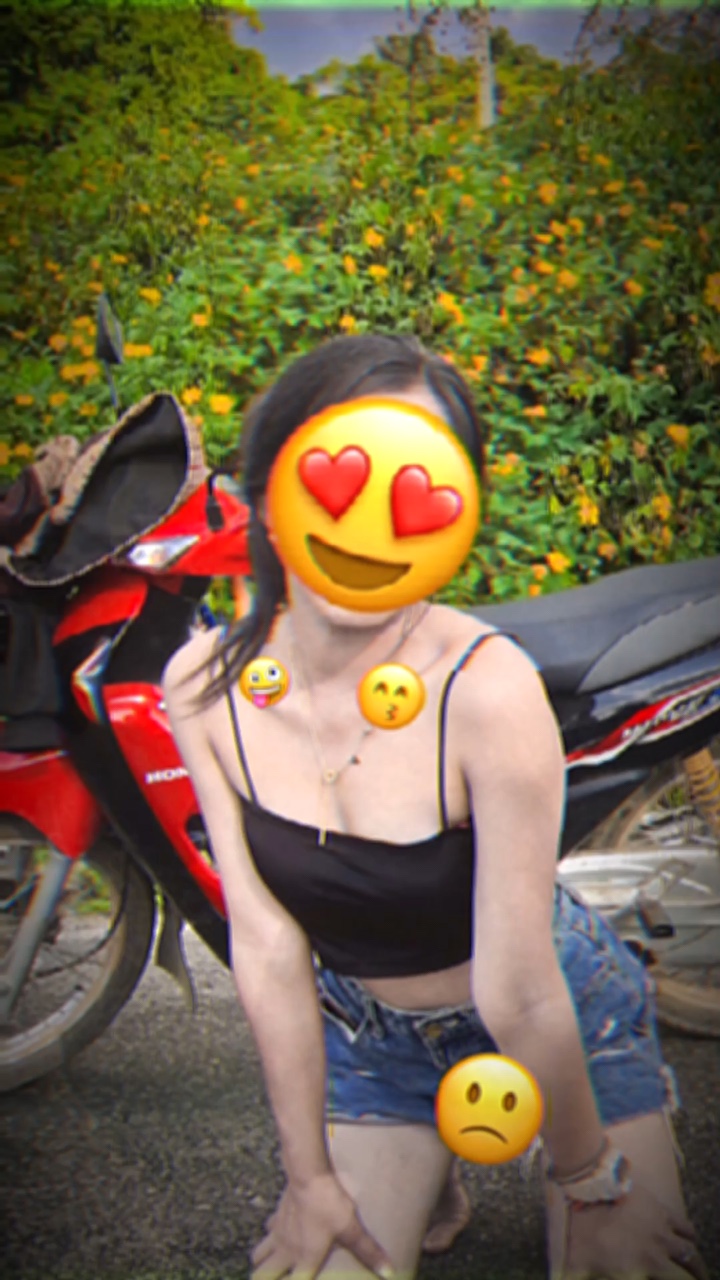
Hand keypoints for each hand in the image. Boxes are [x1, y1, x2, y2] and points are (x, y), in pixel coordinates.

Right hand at [251, 1172, 394, 1279]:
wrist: (308, 1176)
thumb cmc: (330, 1205)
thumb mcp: (351, 1229)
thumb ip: (368, 1251)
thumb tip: (389, 1272)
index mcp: (304, 1260)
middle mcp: (286, 1252)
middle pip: (263, 1274)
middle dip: (263, 1278)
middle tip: (271, 1278)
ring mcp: (277, 1234)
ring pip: (259, 1255)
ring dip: (262, 1262)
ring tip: (269, 1266)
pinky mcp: (276, 1217)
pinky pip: (268, 1232)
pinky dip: (270, 1237)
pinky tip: (278, 1233)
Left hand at [562, 1180, 708, 1279]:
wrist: (587, 1186)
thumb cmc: (577, 1227)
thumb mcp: (575, 1265)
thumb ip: (579, 1278)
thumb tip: (561, 1279)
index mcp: (640, 1268)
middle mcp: (657, 1252)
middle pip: (690, 1270)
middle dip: (694, 1277)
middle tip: (692, 1279)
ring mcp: (662, 1230)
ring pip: (690, 1252)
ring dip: (693, 1262)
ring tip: (692, 1267)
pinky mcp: (661, 1209)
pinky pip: (686, 1228)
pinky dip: (689, 1237)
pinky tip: (686, 1240)